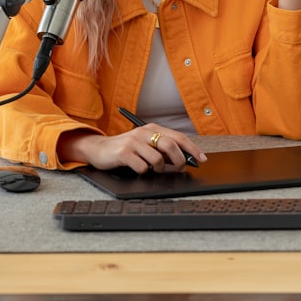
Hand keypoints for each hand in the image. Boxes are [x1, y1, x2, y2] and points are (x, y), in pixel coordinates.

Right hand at [59, 126, 205, 173]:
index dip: (193, 149)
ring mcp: (134, 142)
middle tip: (180, 168)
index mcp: (152, 128)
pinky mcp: (124, 153)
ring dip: (158, 168)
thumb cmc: (125, 149)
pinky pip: (142, 167)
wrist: (98, 149)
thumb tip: (183, 159)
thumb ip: (162, 149)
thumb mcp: (145, 145)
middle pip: (171, 146)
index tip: (202, 159)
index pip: (179, 137)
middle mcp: (144, 132)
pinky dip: (143, 171)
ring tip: (151, 168)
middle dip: (180, 160)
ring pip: (158, 159)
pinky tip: (137, 168)